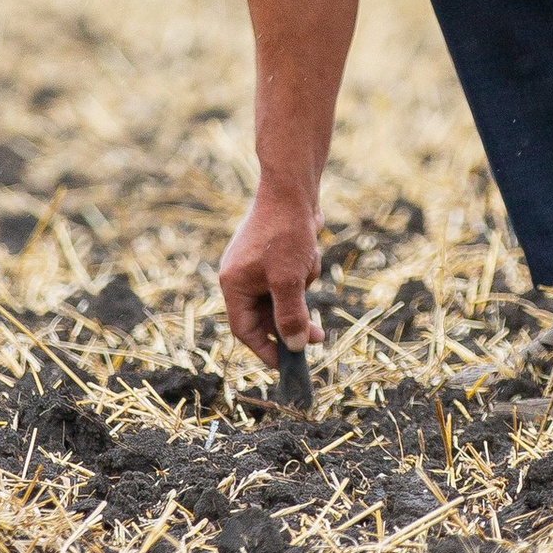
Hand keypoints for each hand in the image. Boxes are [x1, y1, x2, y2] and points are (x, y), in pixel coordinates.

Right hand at [218, 188, 324, 367]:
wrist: (292, 188)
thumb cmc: (286, 233)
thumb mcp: (289, 280)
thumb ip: (290, 315)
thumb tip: (294, 347)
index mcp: (233, 285)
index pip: (245, 330)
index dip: (266, 349)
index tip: (288, 364)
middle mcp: (240, 277)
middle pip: (265, 316)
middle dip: (292, 322)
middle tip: (318, 337)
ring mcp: (255, 266)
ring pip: (282, 297)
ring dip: (301, 292)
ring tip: (310, 270)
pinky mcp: (272, 256)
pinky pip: (289, 279)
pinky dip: (303, 275)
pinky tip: (310, 256)